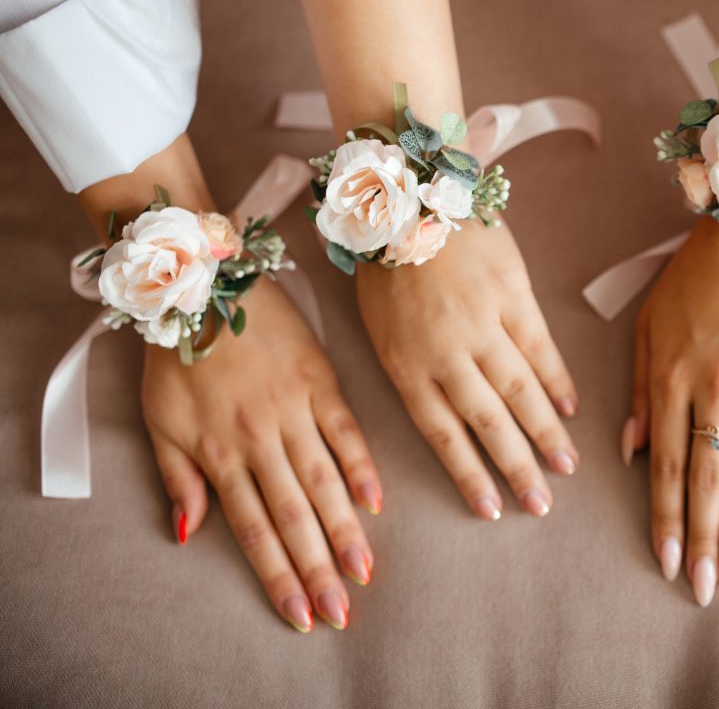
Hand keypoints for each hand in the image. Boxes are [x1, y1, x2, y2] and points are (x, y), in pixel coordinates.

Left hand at [143, 278, 381, 632]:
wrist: (206, 286)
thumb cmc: (177, 357)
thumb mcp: (160, 421)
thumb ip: (178, 479)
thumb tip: (190, 535)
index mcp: (220, 453)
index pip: (255, 529)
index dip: (278, 575)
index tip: (299, 613)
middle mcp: (261, 439)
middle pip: (294, 516)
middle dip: (318, 569)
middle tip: (341, 611)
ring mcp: (294, 409)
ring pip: (324, 483)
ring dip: (345, 531)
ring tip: (364, 571)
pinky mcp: (321, 381)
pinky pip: (346, 431)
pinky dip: (362, 467)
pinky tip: (376, 503)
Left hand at [356, 220, 578, 520]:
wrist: (409, 193)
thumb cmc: (387, 259)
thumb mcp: (378, 322)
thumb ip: (412, 366)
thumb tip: (447, 408)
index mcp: (406, 364)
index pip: (443, 434)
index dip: (469, 474)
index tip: (492, 509)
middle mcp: (445, 353)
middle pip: (487, 422)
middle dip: (516, 468)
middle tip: (541, 505)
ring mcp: (483, 324)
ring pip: (520, 392)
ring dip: (546, 433)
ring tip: (567, 468)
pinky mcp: (512, 294)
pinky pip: (539, 347)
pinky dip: (557, 381)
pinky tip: (572, 410)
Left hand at [627, 217, 718, 605]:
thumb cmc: (694, 277)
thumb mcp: (648, 327)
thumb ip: (640, 394)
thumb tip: (631, 453)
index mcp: (674, 378)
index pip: (667, 466)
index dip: (666, 519)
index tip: (667, 562)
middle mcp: (718, 392)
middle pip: (709, 481)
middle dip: (704, 540)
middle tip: (704, 589)